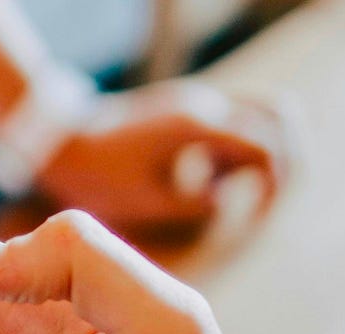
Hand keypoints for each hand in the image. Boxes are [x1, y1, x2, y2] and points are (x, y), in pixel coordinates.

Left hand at [36, 80, 292, 238]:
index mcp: (199, 127)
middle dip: (282, 159)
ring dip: (260, 150)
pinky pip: (230, 123)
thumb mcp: (148, 199)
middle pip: (278, 117)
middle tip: (262, 203)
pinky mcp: (184, 112)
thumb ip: (195, 203)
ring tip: (238, 191)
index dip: (274, 185)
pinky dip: (235, 148)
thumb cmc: (98, 175)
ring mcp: (195, 104)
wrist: (62, 144)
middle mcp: (204, 106)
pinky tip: (210, 181)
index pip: (267, 148)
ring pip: (258, 113)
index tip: (257, 217)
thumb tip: (226, 202)